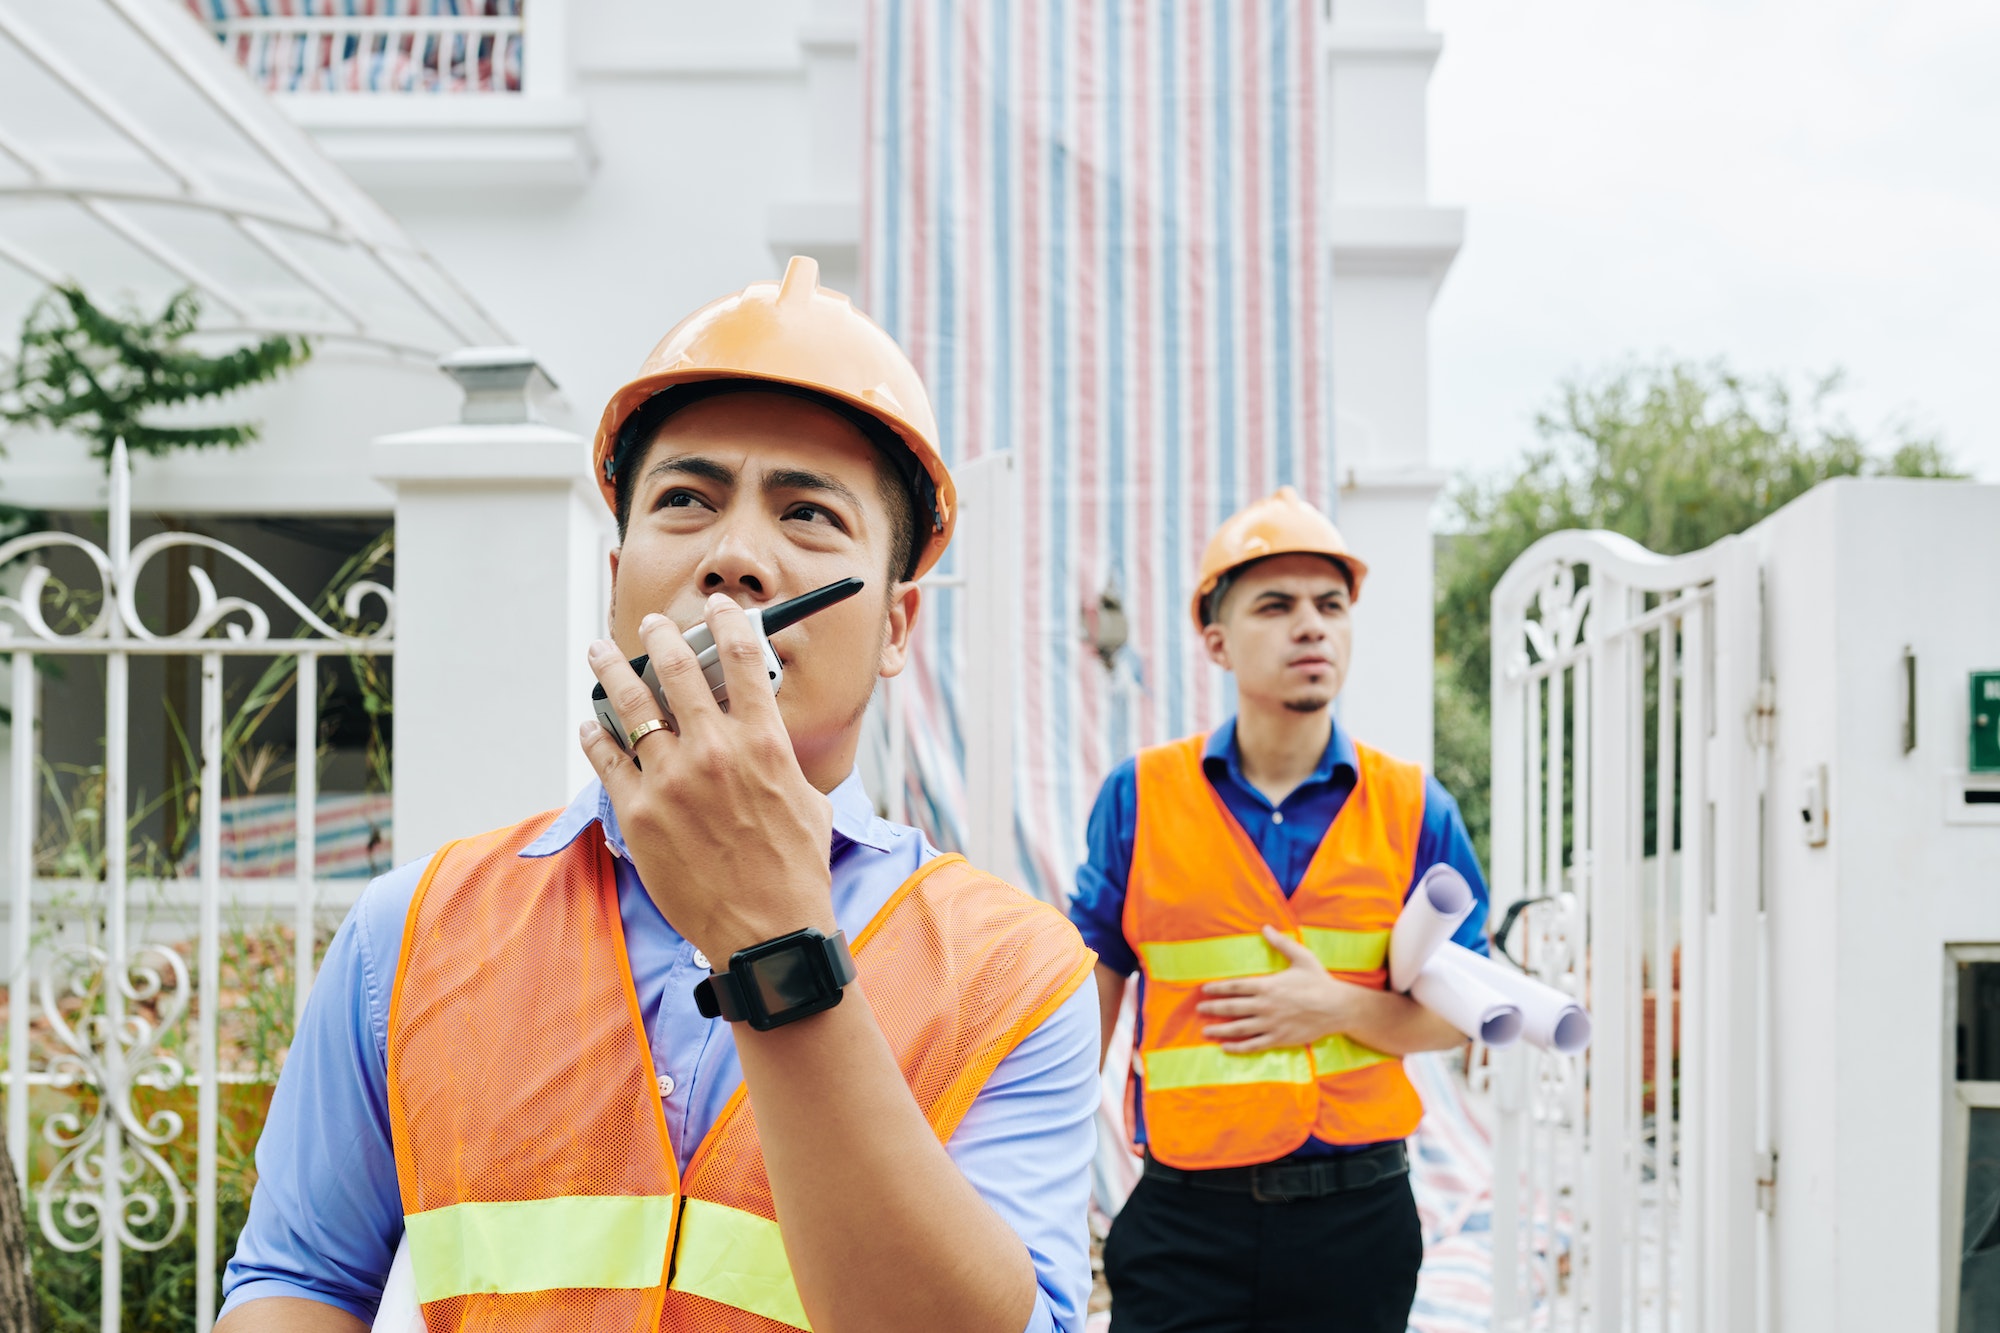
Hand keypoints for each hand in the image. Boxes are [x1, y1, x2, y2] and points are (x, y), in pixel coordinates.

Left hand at [581, 593, 835, 963]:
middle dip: (661, 635)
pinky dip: (595, 735)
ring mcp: (671, 779)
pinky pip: (607, 758)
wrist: (767, 930)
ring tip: (600, 652)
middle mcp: (715, 750)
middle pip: (677, 669)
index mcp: (764, 742)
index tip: (718, 607)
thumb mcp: (808, 800)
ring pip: (631, 705)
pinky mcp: (638, 812)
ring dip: (613, 669)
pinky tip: (590, 725)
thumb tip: (763, 736)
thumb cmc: (796, 870)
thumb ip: (779, 760)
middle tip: (651, 623)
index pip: (742, 659)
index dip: (728, 623)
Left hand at [1195, 925, 1365, 1052]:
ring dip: (1220, 1030)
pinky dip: (1238, 1047)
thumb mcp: (1301, 957)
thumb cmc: (1319, 981)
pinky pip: (1254, 1045)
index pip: (1235, 987)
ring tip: (1205, 1031)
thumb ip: (1281, 943)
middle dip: (1213, 1008)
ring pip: (1239, 1028)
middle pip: (1232, 1008)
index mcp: (1268, 985)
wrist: (1337, 1008)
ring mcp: (1271, 1024)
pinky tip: (1226, 1047)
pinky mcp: (1279, 1039)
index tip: (1204, 990)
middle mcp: (1265, 1006)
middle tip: (1199, 1008)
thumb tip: (1265, 927)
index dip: (1218, 989)